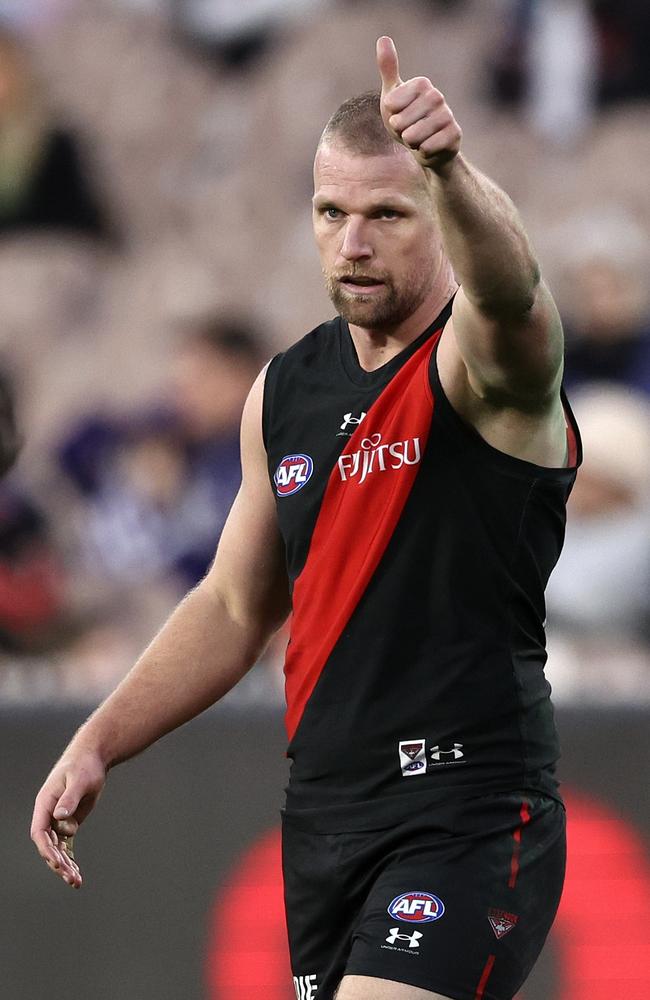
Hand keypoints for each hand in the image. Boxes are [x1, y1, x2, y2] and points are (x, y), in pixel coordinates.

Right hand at [30, 747, 106, 887]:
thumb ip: (69, 798)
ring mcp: (58, 819)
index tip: (58, 862)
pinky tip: (76, 874)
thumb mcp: (79, 780)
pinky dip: (70, 858)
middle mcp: (48, 814)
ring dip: (65, 865)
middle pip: (48, 845)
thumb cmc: (84, 765)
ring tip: (76, 882)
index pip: (39, 832)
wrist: (93, 757)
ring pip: (57, 848)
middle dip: (58, 863)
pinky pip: (67, 844)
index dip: (46, 849)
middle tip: (71, 877)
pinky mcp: (70, 821)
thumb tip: (59, 816)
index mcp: (45, 803)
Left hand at [376, 36, 461, 173]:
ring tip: (415, 139)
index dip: (390, 113)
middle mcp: (437, 96)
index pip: (393, 102)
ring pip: (415, 135)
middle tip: (405, 130)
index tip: (396, 113)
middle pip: (402, 120)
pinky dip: (422, 151)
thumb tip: (383, 38)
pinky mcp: (454, 135)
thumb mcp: (393, 95)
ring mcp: (448, 116)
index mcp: (422, 84)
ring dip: (409, 141)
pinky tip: (427, 147)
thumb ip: (388, 69)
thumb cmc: (407, 120)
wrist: (425, 147)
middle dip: (398, 130)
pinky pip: (428, 147)